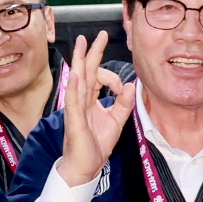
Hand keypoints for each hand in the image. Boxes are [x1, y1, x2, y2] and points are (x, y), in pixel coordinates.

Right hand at [57, 31, 136, 187]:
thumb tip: (129, 85)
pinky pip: (74, 99)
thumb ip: (123, 103)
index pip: (98, 78)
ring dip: (80, 60)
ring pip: (78, 79)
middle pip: (86, 70)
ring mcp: (75, 108)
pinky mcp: (73, 118)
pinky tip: (77, 73)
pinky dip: (75, 85)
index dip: (111, 76)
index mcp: (89, 100)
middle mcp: (81, 100)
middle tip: (99, 35)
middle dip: (92, 52)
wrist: (85, 166)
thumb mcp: (116, 121)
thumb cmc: (96, 145)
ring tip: (82, 43)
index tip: (120, 87)